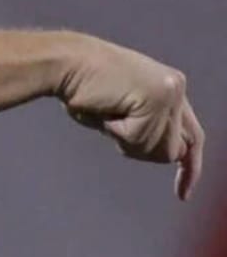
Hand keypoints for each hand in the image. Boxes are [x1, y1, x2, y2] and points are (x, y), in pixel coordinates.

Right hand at [59, 36, 204, 200]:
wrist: (63, 62)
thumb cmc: (80, 87)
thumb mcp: (120, 113)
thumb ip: (145, 129)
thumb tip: (168, 155)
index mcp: (170, 88)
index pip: (193, 137)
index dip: (189, 168)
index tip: (183, 194)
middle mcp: (177, 87)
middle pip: (174, 151)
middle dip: (140, 149)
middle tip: (113, 124)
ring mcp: (170, 92)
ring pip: (160, 149)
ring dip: (126, 140)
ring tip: (108, 112)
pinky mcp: (158, 98)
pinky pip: (140, 138)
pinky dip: (117, 132)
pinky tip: (107, 111)